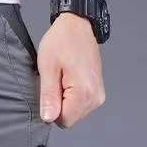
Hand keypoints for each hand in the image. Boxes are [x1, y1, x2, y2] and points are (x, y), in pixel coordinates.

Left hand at [38, 13, 104, 127]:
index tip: (52, 88)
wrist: (78, 25)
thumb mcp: (48, 68)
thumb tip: (48, 118)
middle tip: (57, 80)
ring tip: (64, 77)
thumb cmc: (62, 41)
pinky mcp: (98, 92)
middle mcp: (95, 97)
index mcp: (84, 93)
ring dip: (65, 100)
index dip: (52, 109)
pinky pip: (80, 105)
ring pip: (75, 113)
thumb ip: (49, 96)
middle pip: (70, 118)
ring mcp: (98, 95)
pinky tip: (70, 79)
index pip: (63, 121)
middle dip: (59, 104)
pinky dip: (72, 96)